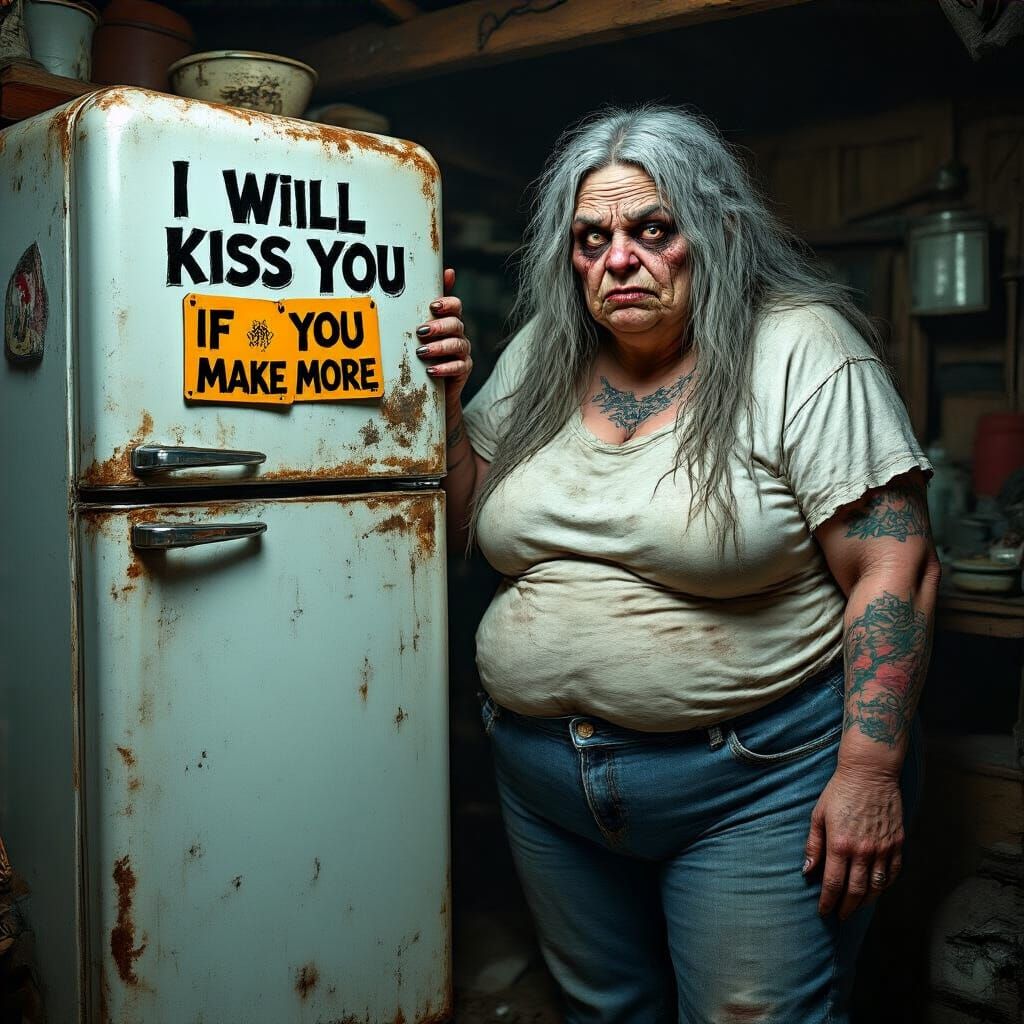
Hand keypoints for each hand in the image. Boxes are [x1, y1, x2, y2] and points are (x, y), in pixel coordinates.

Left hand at [415, 268, 472, 414]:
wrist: (433, 387)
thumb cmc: (424, 354)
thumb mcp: (420, 331)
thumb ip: (422, 307)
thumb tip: (438, 276)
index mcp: (450, 321)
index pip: (456, 306)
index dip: (447, 304)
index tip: (432, 307)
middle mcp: (459, 335)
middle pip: (456, 324)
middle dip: (439, 326)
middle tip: (420, 331)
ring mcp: (462, 353)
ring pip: (457, 345)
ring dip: (439, 347)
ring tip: (422, 352)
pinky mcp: (463, 370)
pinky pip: (459, 367)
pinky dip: (445, 368)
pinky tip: (431, 370)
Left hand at [803, 765, 903, 919]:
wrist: (870, 773)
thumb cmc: (840, 791)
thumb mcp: (818, 815)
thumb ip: (814, 845)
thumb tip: (807, 871)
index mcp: (840, 844)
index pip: (833, 884)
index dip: (828, 902)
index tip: (824, 912)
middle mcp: (863, 851)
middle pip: (855, 891)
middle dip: (846, 908)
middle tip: (840, 916)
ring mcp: (883, 848)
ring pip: (876, 887)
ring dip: (866, 902)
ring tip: (857, 908)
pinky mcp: (898, 843)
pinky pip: (893, 873)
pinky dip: (885, 886)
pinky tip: (877, 890)